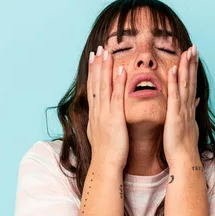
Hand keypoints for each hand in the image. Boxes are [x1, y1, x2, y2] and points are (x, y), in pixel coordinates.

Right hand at [86, 45, 128, 168]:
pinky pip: (116, 97)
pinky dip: (118, 82)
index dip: (93, 73)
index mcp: (95, 114)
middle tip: (98, 49)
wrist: (105, 166)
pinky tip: (121, 69)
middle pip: (95, 83)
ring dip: (105, 68)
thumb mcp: (102, 134)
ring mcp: (104, 114)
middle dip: (97, 65)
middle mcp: (97, 111)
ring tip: (107, 52)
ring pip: (103, 86)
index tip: (94, 59)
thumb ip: (103, 122)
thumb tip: (102, 117)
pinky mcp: (114, 118)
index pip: (93, 88)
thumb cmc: (107, 154)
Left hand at [163, 44, 200, 165]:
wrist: (184, 160)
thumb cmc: (183, 146)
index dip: (192, 70)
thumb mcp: (189, 125)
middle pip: (191, 81)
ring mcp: (183, 111)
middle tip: (194, 47)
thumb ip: (191, 111)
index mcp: (189, 109)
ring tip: (187, 52)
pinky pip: (174, 97)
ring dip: (186, 68)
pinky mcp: (175, 116)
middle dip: (192, 63)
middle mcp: (188, 107)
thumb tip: (195, 101)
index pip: (191, 85)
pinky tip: (173, 70)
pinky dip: (174, 83)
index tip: (193, 56)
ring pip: (185, 85)